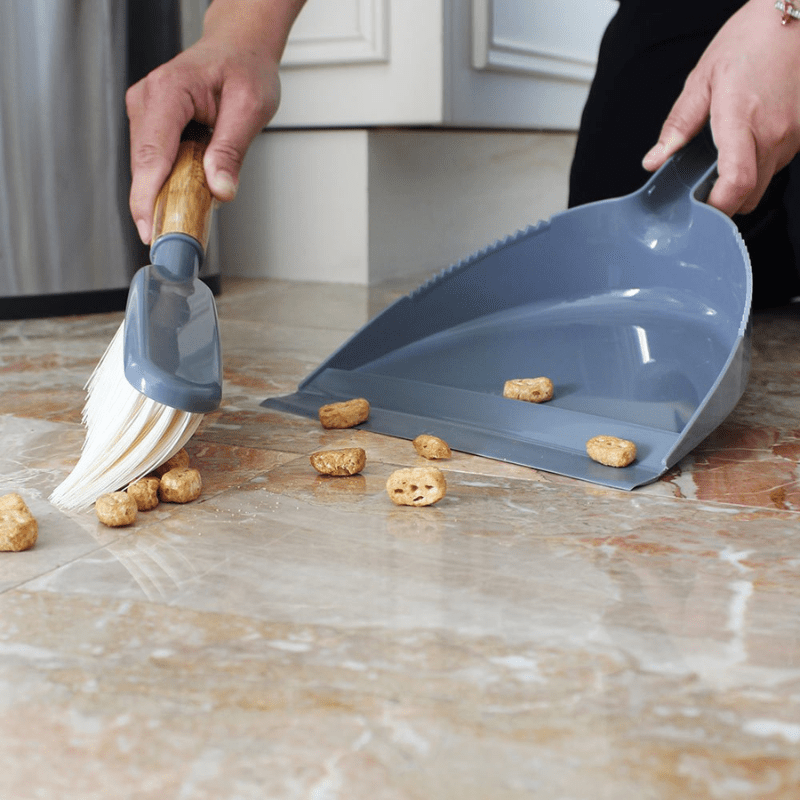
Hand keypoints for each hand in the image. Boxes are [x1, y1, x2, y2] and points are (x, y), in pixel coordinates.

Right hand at [126, 0, 304, 243]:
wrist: (238, 48)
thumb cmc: (244, 68)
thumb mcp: (250, 108)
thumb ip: (232, 150)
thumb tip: (220, 189)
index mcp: (169, 92)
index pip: (152, 155)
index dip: (148, 198)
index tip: (152, 230)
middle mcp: (147, 101)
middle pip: (145, 168)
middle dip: (158, 206)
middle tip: (177, 243)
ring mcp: (144, 113)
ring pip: (147, 170)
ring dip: (166, 197)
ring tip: (187, 222)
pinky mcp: (150, 126)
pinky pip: (155, 165)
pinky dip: (169, 185)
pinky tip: (187, 198)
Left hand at [641, 0, 799, 215]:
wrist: (793, 16)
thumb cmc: (750, 40)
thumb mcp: (702, 80)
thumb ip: (678, 124)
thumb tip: (655, 159)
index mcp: (742, 120)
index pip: (736, 184)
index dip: (717, 208)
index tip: (698, 211)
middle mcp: (774, 133)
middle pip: (749, 195)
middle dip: (724, 202)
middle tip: (701, 190)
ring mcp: (793, 135)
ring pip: (764, 182)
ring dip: (741, 183)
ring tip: (722, 159)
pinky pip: (776, 164)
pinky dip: (757, 165)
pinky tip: (744, 143)